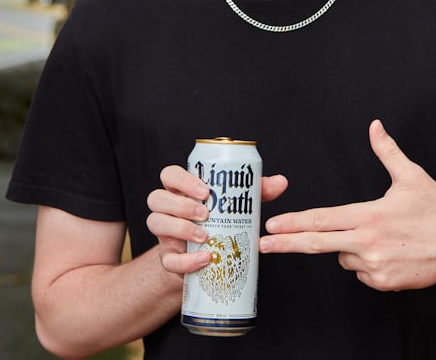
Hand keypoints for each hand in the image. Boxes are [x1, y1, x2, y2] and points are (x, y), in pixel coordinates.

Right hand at [146, 165, 287, 275]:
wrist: (211, 259)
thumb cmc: (222, 222)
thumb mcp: (238, 204)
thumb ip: (256, 191)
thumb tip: (281, 182)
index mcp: (182, 190)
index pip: (169, 174)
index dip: (182, 180)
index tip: (206, 191)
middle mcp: (168, 208)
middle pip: (156, 197)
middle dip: (181, 204)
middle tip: (206, 213)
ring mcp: (165, 233)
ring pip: (154, 222)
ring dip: (180, 228)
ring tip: (205, 236)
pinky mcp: (168, 258)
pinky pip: (167, 259)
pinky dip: (185, 261)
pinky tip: (205, 259)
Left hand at [259, 119, 435, 290]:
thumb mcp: (412, 177)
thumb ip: (388, 152)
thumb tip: (375, 126)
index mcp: (370, 216)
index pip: (323, 220)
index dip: (295, 223)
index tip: (273, 226)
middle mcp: (368, 242)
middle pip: (318, 244)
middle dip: (287, 244)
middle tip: (263, 245)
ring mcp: (375, 266)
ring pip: (344, 257)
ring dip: (349, 248)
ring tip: (383, 236)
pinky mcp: (384, 282)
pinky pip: (362, 272)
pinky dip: (367, 262)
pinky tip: (390, 251)